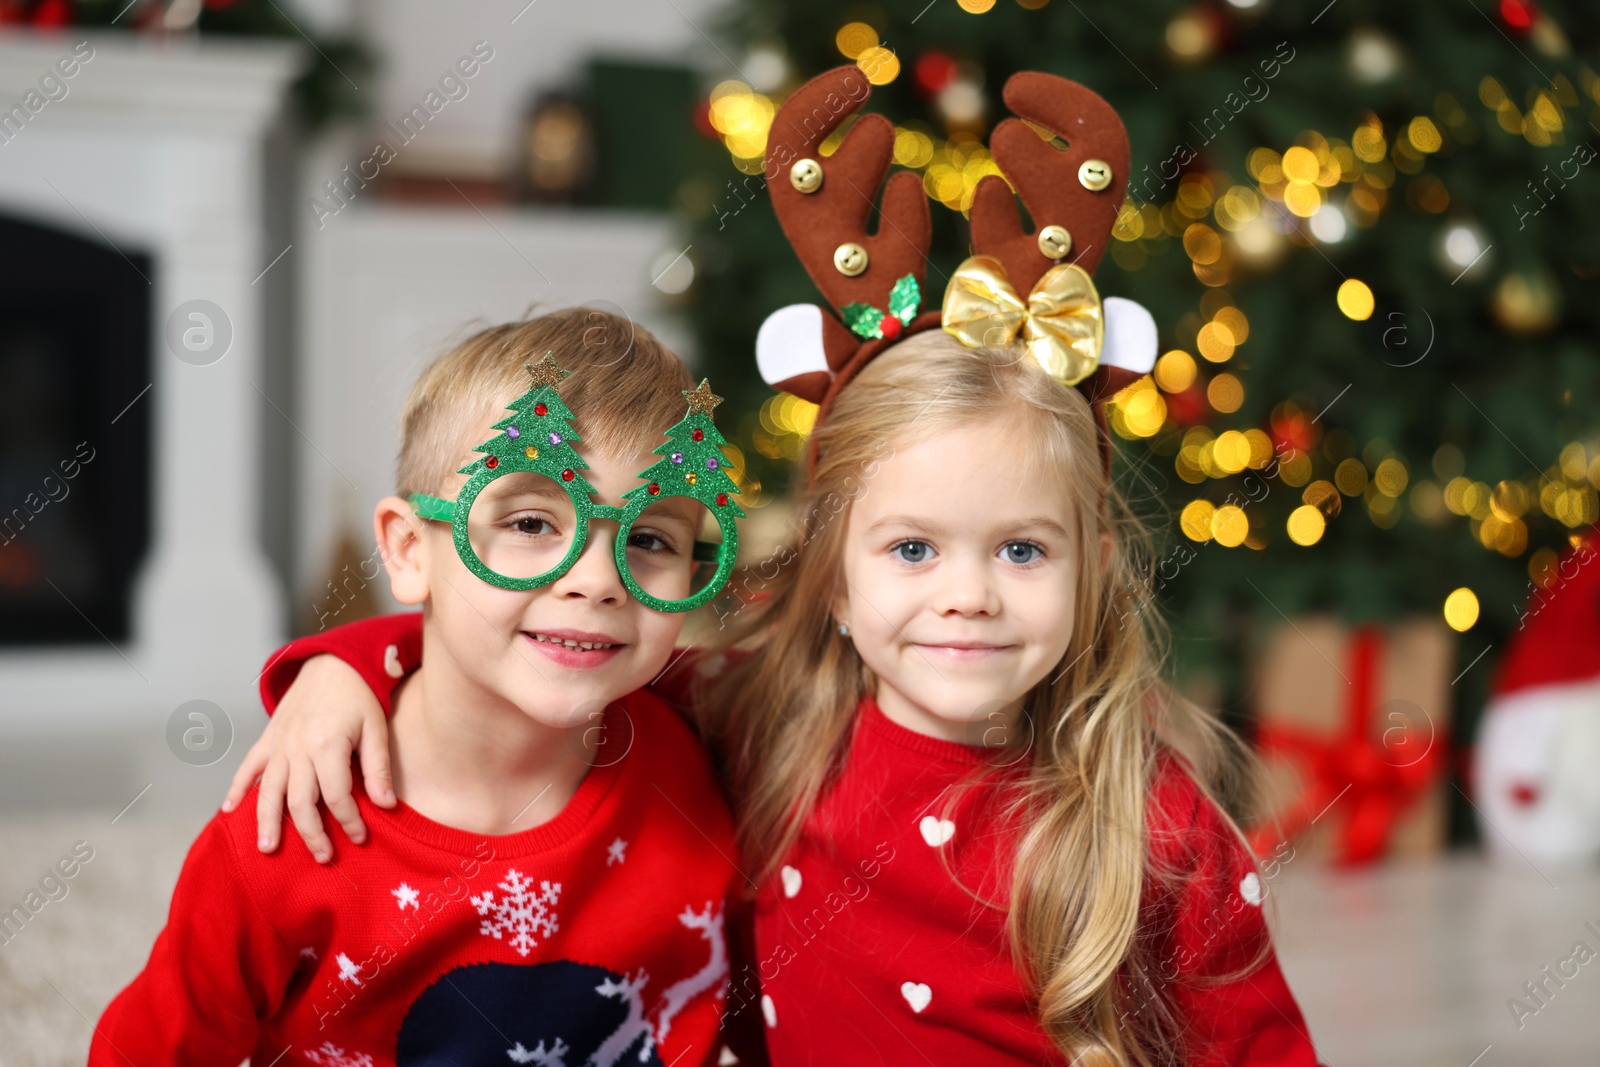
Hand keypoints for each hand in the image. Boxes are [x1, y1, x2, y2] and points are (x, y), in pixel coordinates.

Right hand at [222, 654, 394, 862]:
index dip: (349, 820)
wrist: (333, 662)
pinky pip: (248, 767)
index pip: (336, 796)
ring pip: (269, 791)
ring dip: (268, 822)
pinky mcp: (267, 739)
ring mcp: (278, 744)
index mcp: (328, 745)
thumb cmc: (360, 697)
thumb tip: (388, 806)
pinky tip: (229, 811)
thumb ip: (378, 768)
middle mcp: (298, 748)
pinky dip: (237, 789)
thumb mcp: (376, 729)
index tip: (360, 838)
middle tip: (323, 857)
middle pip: (300, 801)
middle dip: (312, 833)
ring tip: (268, 849)